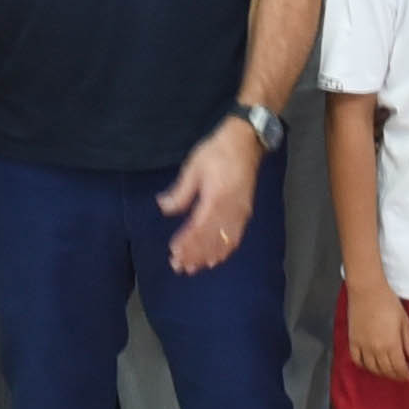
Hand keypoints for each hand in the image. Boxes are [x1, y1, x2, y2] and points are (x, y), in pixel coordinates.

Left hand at [160, 118, 264, 271]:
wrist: (246, 141)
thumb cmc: (217, 151)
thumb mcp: (194, 167)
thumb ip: (180, 192)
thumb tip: (163, 207)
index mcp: (216, 198)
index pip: (199, 228)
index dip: (186, 243)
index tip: (174, 253)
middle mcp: (230, 209)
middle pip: (211, 240)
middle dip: (194, 255)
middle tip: (179, 267)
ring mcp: (240, 212)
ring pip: (224, 242)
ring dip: (208, 256)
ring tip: (194, 267)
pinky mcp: (245, 212)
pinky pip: (235, 237)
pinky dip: (225, 250)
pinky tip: (216, 258)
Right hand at [339, 275, 408, 383]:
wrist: (367, 290)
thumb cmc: (388, 302)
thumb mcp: (404, 321)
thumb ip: (408, 342)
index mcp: (391, 344)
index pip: (398, 367)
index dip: (404, 374)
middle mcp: (376, 349)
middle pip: (386, 370)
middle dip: (395, 376)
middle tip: (401, 376)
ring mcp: (363, 346)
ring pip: (372, 368)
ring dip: (381, 373)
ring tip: (388, 372)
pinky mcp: (353, 341)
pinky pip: (357, 360)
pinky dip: (364, 366)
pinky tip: (370, 366)